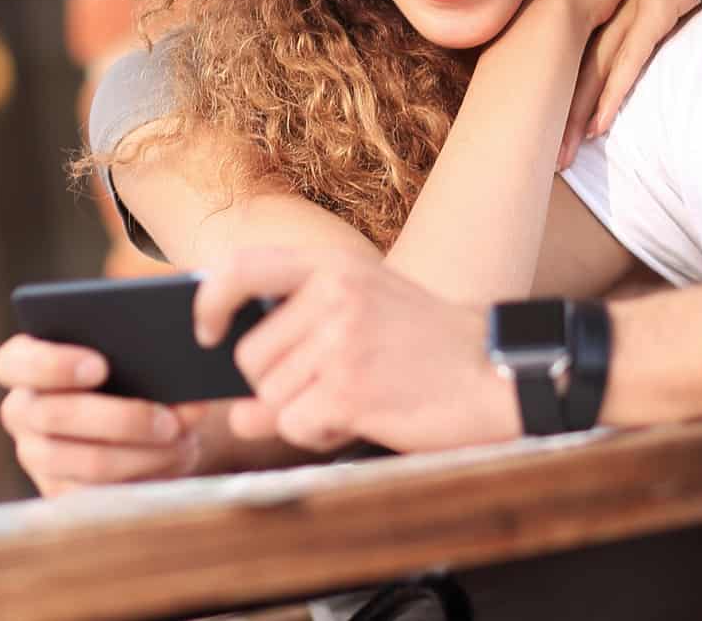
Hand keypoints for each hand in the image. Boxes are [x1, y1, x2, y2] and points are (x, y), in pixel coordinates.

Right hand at [0, 333, 208, 495]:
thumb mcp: (136, 352)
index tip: (100, 367)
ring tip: (183, 441)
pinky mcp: (62, 491)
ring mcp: (36, 455)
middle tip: (170, 422)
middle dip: (121, 420)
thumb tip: (178, 373)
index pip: (15, 363)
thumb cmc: (134, 366)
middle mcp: (22, 410)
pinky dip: (146, 476)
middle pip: (56, 417)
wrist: (151, 410)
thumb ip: (143, 353)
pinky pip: (102, 494)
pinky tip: (176, 460)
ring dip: (143, 454)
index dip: (54, 365)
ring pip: (86, 462)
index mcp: (24, 363)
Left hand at [193, 248, 518, 453]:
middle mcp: (334, 293)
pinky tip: (359, 419)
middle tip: (334, 385)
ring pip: (270, 398)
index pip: (242, 266)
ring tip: (356, 398)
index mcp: (335, 266)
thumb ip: (297, 351)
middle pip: (251, 357)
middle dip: (278, 387)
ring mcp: (341, 340)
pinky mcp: (349, 388)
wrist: (496, 374)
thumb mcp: (364, 320)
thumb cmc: (427, 349)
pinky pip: (294, 426)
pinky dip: (319, 436)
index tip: (206, 331)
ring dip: (303, 414)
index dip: (210, 301)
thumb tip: (239, 416)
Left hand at [559, 0, 699, 167]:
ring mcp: (634, 3)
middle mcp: (614, 2)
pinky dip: (614, 91)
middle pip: (576, 66)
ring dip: (578, 114)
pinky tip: (599, 123)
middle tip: (547, 161)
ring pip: (597, 68)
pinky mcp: (660, 3)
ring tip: (563, 154)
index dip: (558, 94)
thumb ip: (646, 6)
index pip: (575, 53)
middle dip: (560, 116)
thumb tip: (637, 35)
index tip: (543, 132)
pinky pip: (632, 55)